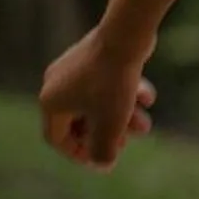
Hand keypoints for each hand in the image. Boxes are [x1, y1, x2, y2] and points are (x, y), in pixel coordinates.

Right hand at [39, 27, 157, 169]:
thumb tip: (103, 164)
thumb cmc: (113, 83)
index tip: (102, 160)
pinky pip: (108, 82)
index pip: (57, 138)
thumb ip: (104, 150)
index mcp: (50, 102)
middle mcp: (56, 83)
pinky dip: (126, 92)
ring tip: (145, 124)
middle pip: (80, 120)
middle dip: (107, 133)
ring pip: (99, 101)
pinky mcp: (95, 53)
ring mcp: (74, 66)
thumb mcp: (110, 124)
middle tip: (127, 141)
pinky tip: (148, 96)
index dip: (78, 153)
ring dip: (122, 115)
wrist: (126, 33)